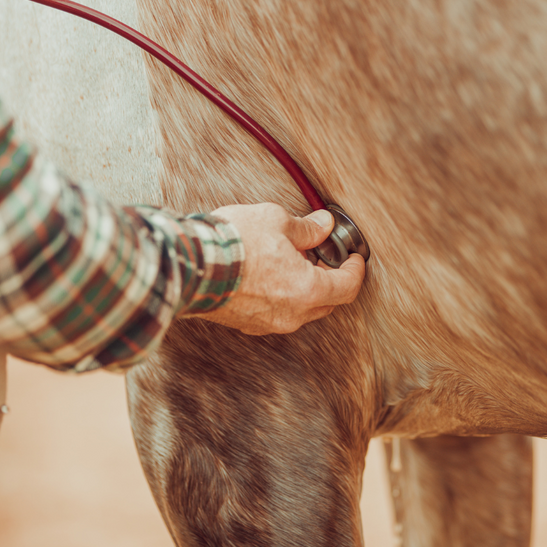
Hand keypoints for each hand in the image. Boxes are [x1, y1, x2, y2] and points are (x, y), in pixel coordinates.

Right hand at [194, 203, 365, 334]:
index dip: (356, 270)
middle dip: (330, 279)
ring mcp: (268, 324)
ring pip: (300, 310)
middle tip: (322, 255)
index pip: (347, 287)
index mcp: (308, 291)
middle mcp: (292, 315)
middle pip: (326, 302)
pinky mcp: (246, 325)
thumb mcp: (277, 221)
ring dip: (303, 288)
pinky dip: (281, 296)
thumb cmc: (234, 243)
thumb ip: (306, 228)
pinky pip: (276, 313)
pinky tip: (269, 274)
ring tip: (290, 261)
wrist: (191, 265)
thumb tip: (322, 225)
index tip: (354, 258)